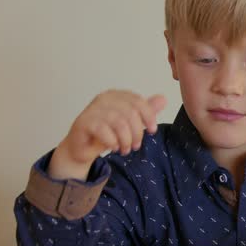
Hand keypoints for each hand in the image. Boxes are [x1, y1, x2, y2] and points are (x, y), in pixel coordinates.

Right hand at [49, 90, 166, 179]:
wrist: (82, 148)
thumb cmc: (106, 134)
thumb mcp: (129, 124)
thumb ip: (145, 112)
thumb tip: (163, 99)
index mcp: (116, 96)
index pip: (138, 101)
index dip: (149, 116)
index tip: (152, 131)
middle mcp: (104, 99)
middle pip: (131, 113)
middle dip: (137, 133)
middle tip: (135, 146)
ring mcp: (92, 109)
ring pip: (119, 123)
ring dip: (126, 140)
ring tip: (125, 149)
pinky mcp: (83, 122)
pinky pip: (104, 130)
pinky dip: (112, 142)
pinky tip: (114, 147)